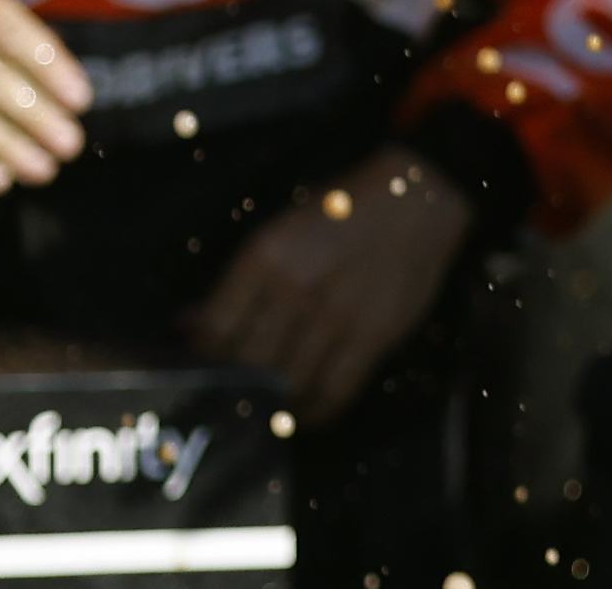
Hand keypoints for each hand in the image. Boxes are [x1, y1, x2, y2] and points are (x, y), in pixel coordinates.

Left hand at [187, 146, 477, 418]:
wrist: (418, 198)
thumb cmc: (340, 211)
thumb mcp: (281, 231)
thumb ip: (241, 282)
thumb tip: (192, 325)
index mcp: (266, 256)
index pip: (214, 329)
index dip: (200, 354)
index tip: (200, 361)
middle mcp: (297, 289)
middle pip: (246, 363)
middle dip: (233, 382)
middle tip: (231, 388)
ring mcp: (338, 316)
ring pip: (287, 384)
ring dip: (272, 402)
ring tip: (265, 404)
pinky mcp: (374, 335)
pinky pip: (334, 392)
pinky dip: (313, 412)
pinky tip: (303, 411)